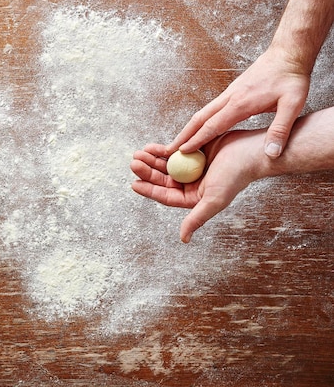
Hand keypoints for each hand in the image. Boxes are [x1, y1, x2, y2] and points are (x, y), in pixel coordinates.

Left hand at [131, 129, 263, 242]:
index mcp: (194, 198)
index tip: (134, 183)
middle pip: (162, 179)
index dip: (149, 190)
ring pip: (165, 164)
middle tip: (134, 162)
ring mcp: (191, 167)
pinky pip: (173, 151)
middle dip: (147, 171)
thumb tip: (183, 239)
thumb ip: (197, 218)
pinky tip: (151, 147)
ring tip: (138, 153)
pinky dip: (161, 150)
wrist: (252, 151)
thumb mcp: (214, 200)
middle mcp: (191, 184)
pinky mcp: (194, 151)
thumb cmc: (236, 176)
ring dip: (151, 159)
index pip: (165, 196)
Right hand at [168, 47, 309, 157]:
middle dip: (183, 135)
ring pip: (202, 113)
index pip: (212, 125)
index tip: (182, 151)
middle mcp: (229, 98)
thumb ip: (281, 129)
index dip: (196, 140)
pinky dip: (199, 122)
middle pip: (199, 119)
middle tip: (168, 149)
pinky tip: (199, 129)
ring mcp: (229, 94)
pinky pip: (210, 110)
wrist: (288, 53)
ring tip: (179, 142)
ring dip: (188, 129)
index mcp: (240, 103)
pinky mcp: (232, 93)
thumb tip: (271, 153)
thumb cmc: (291, 78)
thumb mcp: (293, 104)